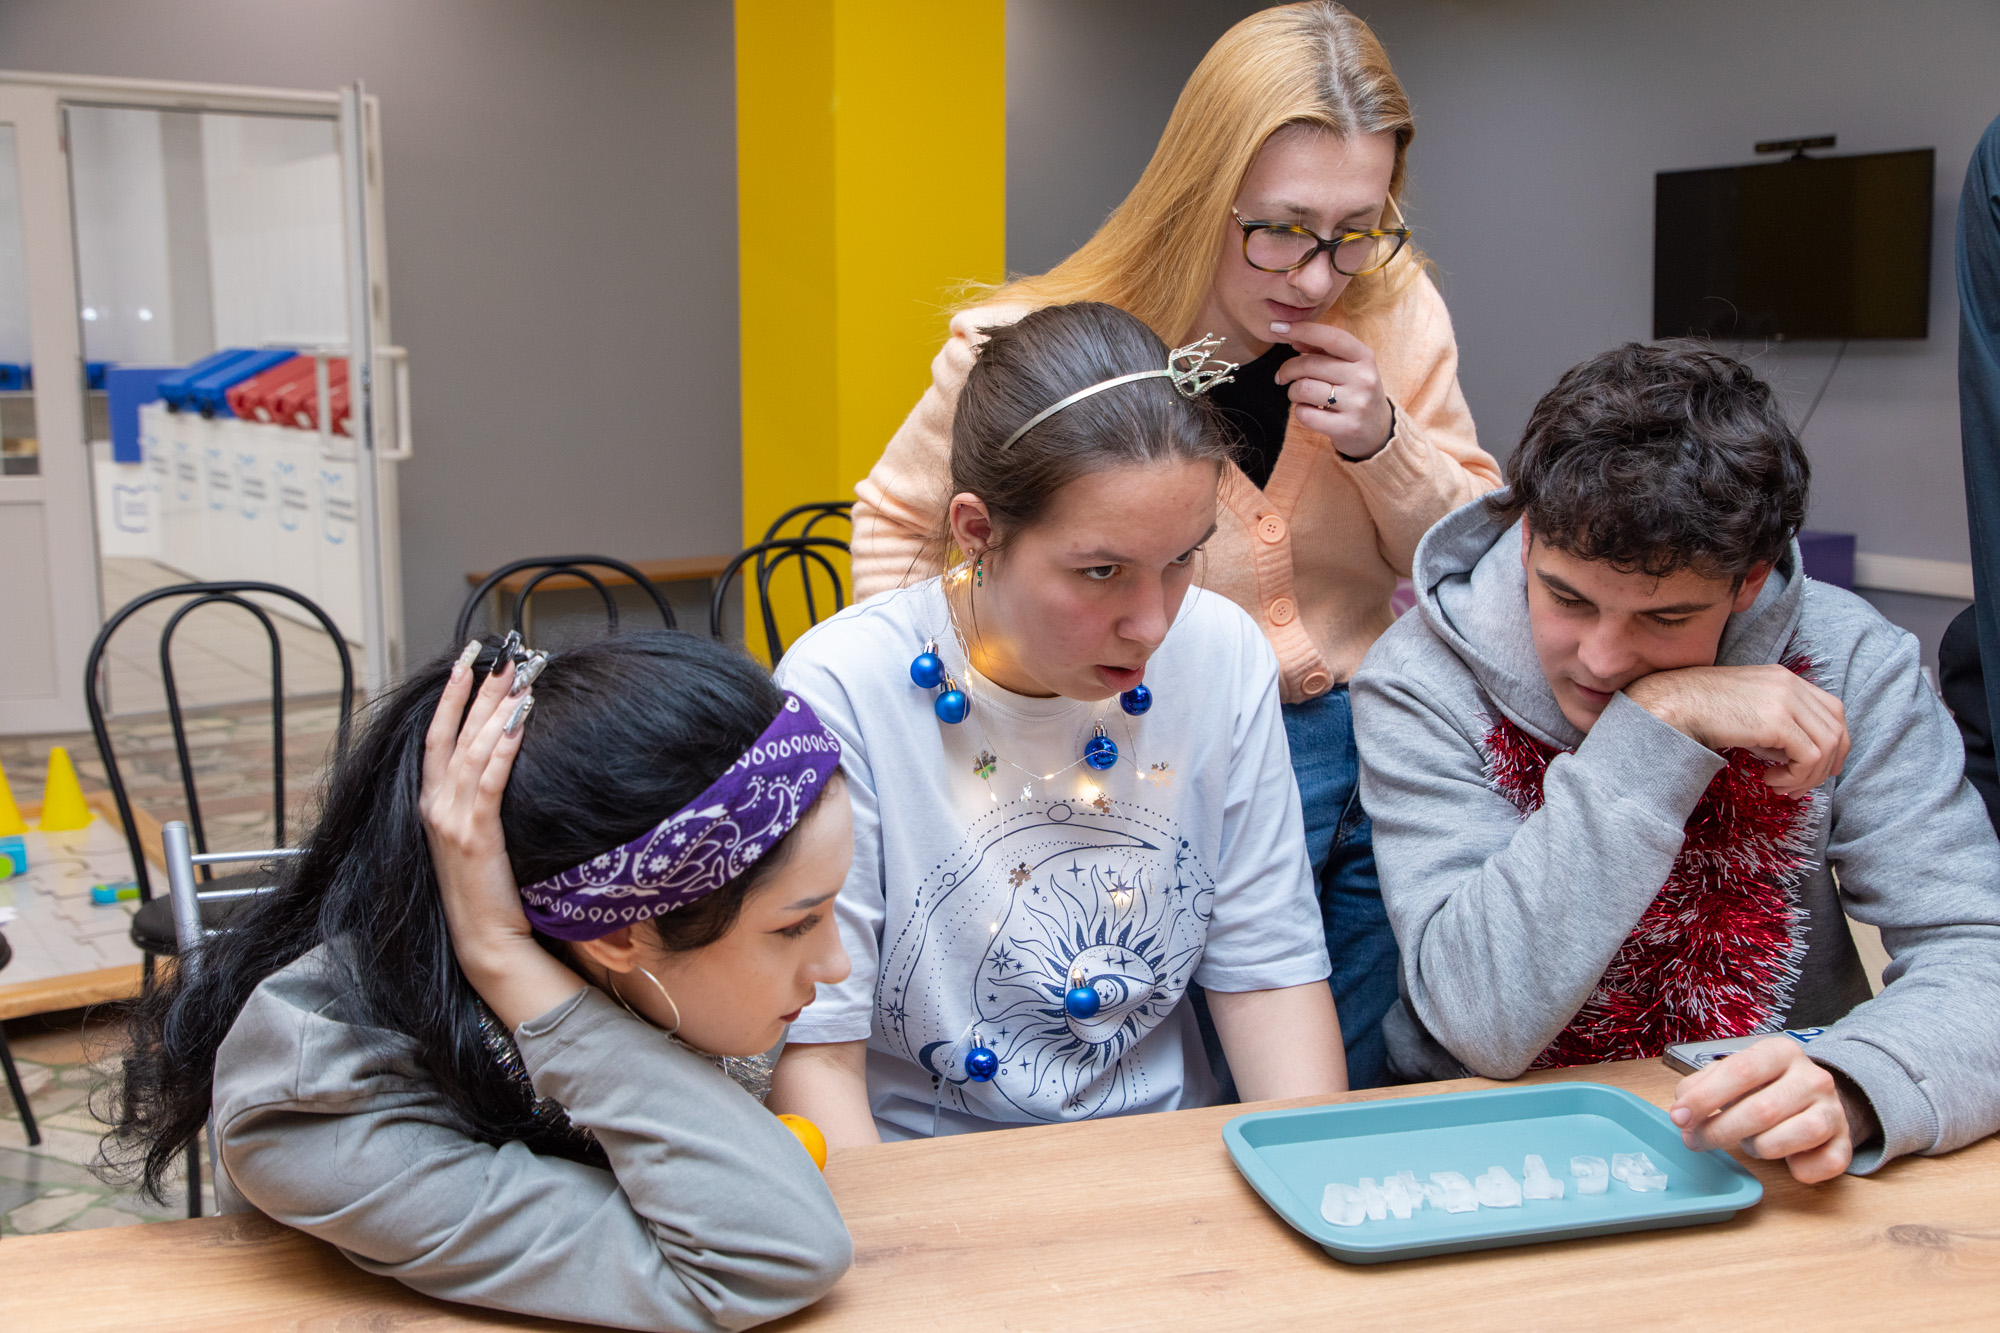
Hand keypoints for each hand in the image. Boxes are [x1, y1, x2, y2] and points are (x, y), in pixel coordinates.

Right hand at [420, 642, 580, 1027]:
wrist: (484, 940)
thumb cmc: (486, 890)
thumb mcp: (475, 837)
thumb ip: (479, 799)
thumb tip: (502, 759)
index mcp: (432, 804)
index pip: (438, 736)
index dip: (450, 695)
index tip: (467, 659)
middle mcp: (436, 806)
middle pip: (456, 733)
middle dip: (479, 689)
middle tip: (503, 653)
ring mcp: (452, 820)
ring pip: (472, 749)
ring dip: (496, 708)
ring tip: (518, 675)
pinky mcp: (475, 836)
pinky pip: (489, 781)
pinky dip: (503, 747)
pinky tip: (519, 721)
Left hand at [1271, 319, 1394, 459]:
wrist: (1377, 429)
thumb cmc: (1354, 390)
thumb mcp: (1348, 365)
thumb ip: (1322, 349)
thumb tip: (1293, 337)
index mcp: (1364, 356)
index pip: (1331, 337)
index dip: (1302, 329)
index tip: (1277, 327)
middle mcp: (1363, 378)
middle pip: (1309, 365)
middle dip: (1287, 369)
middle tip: (1282, 376)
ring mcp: (1357, 404)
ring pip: (1304, 389)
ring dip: (1292, 392)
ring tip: (1298, 395)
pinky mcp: (1346, 427)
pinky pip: (1305, 414)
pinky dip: (1299, 411)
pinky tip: (1308, 411)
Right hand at [1623, 664, 1849, 792]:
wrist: (1671, 705)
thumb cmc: (1698, 711)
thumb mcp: (1746, 711)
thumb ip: (1775, 726)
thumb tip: (1792, 757)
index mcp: (1784, 678)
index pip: (1833, 710)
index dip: (1836, 743)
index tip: (1819, 768)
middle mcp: (1790, 684)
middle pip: (1837, 728)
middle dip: (1827, 765)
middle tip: (1799, 785)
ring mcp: (1786, 700)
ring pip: (1827, 746)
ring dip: (1808, 776)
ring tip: (1779, 785)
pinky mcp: (1777, 721)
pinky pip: (1810, 756)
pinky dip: (1797, 776)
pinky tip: (1769, 780)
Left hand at [1670, 1037, 1868, 1182]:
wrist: (1817, 1096)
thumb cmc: (1765, 1086)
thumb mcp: (1732, 1073)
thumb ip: (1702, 1084)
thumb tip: (1682, 1109)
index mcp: (1780, 1052)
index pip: (1740, 1071)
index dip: (1705, 1097)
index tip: (1679, 1117)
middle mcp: (1812, 1077)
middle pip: (1761, 1110)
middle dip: (1719, 1131)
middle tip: (1696, 1141)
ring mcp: (1833, 1110)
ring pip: (1788, 1140)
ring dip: (1758, 1148)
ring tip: (1749, 1141)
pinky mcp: (1844, 1142)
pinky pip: (1819, 1166)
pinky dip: (1798, 1169)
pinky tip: (1788, 1159)